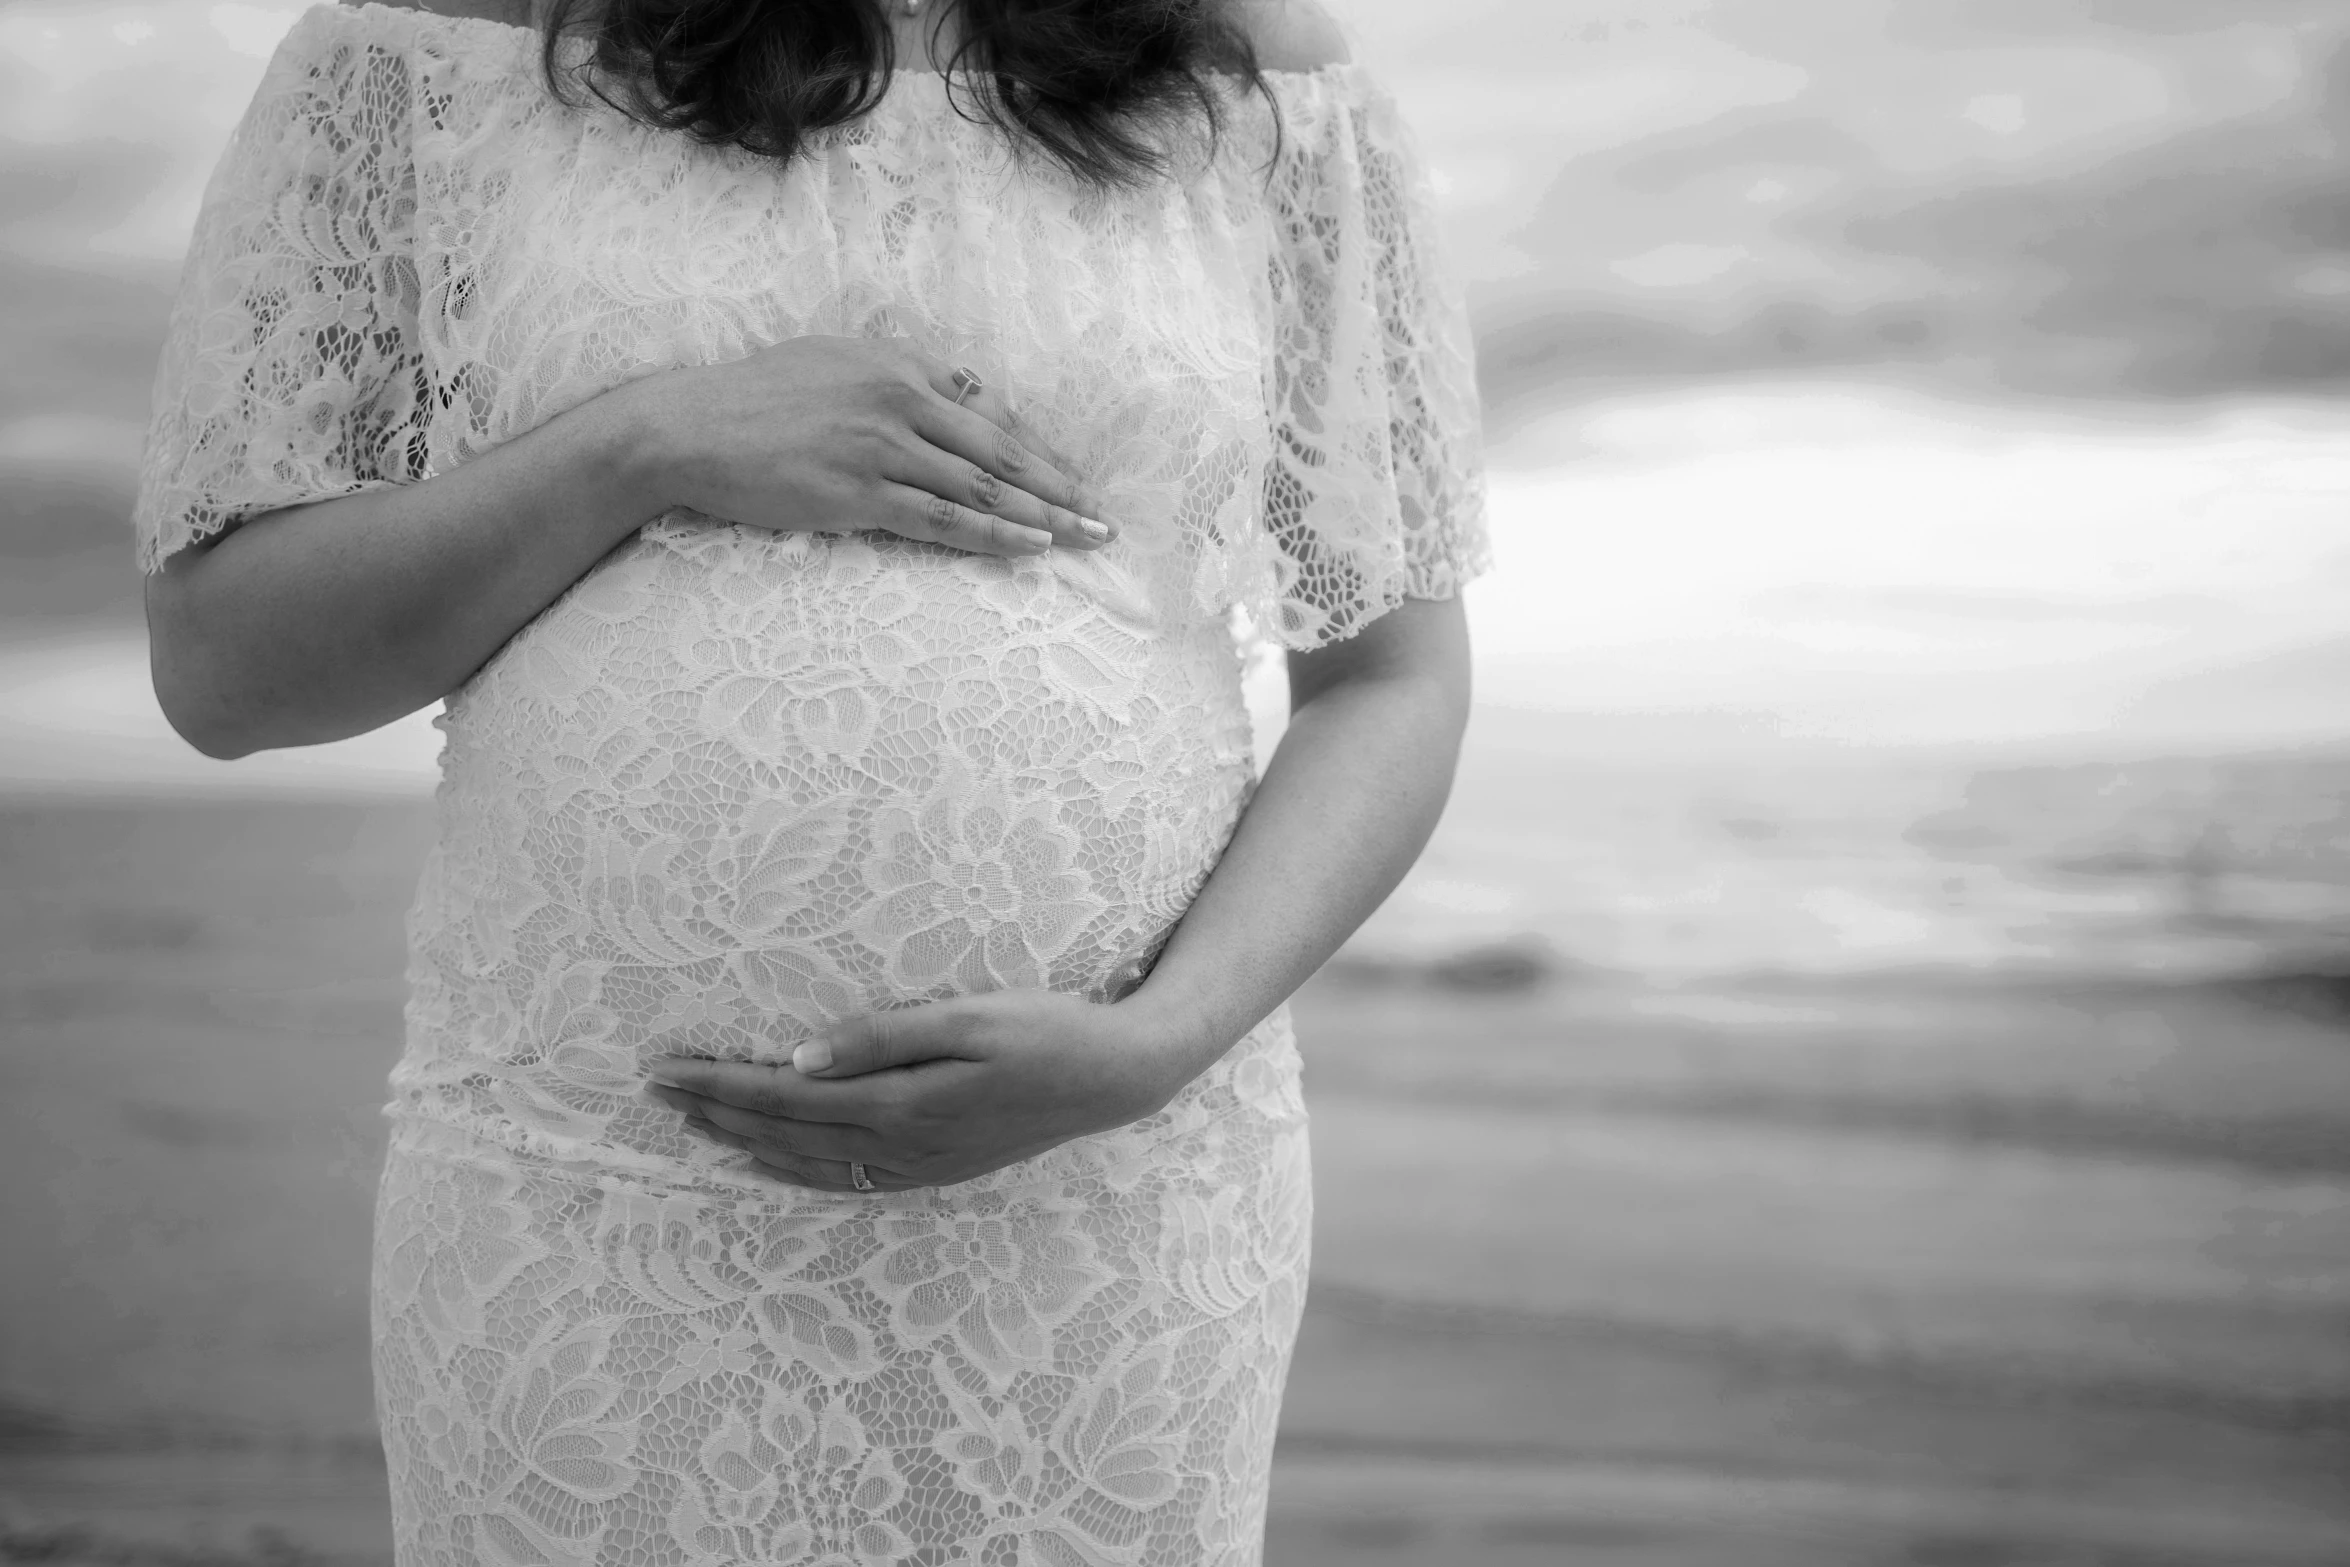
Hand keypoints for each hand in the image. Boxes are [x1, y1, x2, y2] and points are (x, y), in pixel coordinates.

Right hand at [618, 335, 1117, 559]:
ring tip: (1085, 536)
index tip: (1070, 477)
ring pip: (981, 486)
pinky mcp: (859, 493)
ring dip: (1042, 515)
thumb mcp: (833, 362)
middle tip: (1103, 514)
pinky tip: (1031, 546)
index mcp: (897, 366)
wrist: (688, 428)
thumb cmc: (754, 400)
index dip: (1035, 449)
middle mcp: (898, 400)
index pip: (986, 413)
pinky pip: (943, 518)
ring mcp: (880, 447)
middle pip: (1000, 449)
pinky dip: (993, 533)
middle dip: (1059, 485)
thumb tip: (960, 393)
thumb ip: (898, 377)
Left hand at [643, 990, 1207, 1193]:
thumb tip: (798, 1059)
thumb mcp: (969, 1017)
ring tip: (693, 1126)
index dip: (720, 1084)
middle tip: (655, 1092)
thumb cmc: (1048, 1031)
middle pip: (786, 1133)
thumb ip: (882, 1038)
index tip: (665, 1068)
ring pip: (808, 1163)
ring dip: (745, 1144)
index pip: (786, 1095)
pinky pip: (847, 1180)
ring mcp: (920, 1166)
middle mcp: (903, 1147)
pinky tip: (767, 1165)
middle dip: (716, 1113)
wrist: (1115, 1077)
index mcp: (903, 1105)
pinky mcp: (936, 1169)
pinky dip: (795, 1175)